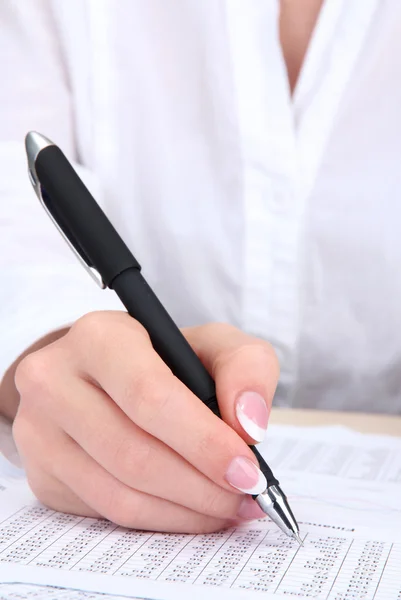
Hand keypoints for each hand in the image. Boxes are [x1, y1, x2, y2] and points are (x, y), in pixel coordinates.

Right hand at [13, 312, 278, 532]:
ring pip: (120, 495)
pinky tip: (192, 509)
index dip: (203, 441)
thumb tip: (249, 425)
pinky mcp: (43, 473)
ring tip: (227, 507)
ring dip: (186, 511)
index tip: (247, 469)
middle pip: (135, 454)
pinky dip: (161, 519)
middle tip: (245, 495)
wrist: (101, 376)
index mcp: (99, 337)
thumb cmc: (163, 359)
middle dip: (202, 486)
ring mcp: (39, 432)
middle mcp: (54, 381)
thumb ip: (245, 367)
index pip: (149, 396)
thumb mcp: (212, 344)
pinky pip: (107, 513)